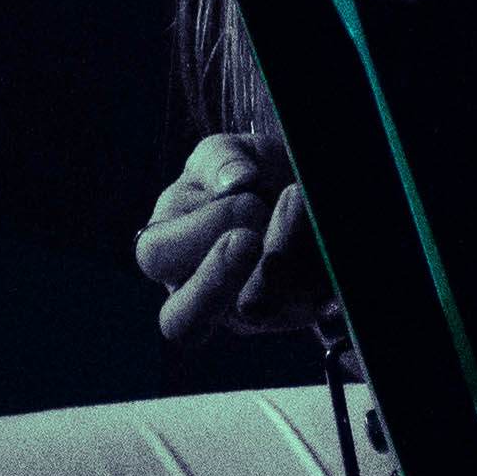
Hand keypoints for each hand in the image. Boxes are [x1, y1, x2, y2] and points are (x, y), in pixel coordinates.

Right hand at [133, 131, 327, 345]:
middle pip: (180, 322)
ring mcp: (245, 310)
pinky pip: (303, 306)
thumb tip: (236, 181)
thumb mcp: (225, 153)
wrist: (293, 186)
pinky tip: (319, 229)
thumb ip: (219, 160)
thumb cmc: (245, 174)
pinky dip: (315, 266)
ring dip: (279, 259)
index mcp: (169, 248)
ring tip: (299, 205)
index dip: (196, 232)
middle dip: (215, 280)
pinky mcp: (293, 313)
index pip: (157, 256)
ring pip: (252, 312)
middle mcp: (200, 291)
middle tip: (249, 238)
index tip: (243, 200)